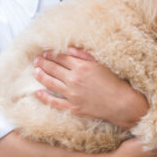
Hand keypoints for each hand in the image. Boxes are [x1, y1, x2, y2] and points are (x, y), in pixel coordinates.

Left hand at [33, 48, 147, 130]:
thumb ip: (84, 55)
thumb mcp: (100, 64)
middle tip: (36, 60)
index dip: (51, 54)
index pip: (61, 58)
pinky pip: (54, 102)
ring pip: (51, 83)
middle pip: (53, 69)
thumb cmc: (114, 82)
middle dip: (43, 63)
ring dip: (41, 76)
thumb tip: (70, 49)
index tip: (45, 52)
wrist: (121, 103)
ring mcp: (72, 94)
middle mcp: (74, 79)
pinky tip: (38, 93)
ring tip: (35, 71)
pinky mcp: (72, 107)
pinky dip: (45, 97)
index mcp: (81, 67)